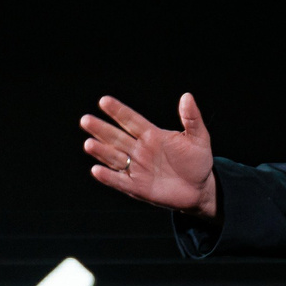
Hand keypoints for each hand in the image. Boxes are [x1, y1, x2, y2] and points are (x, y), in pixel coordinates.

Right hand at [80, 93, 218, 216]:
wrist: (200, 189)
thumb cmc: (198, 161)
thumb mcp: (199, 138)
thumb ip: (192, 118)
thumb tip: (187, 96)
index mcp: (152, 135)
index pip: (131, 120)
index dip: (118, 111)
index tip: (104, 101)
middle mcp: (139, 150)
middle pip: (116, 137)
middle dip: (101, 129)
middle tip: (86, 120)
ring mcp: (137, 168)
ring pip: (115, 157)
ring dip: (101, 151)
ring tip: (89, 143)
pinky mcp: (137, 187)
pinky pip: (119, 181)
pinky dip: (108, 177)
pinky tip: (97, 170)